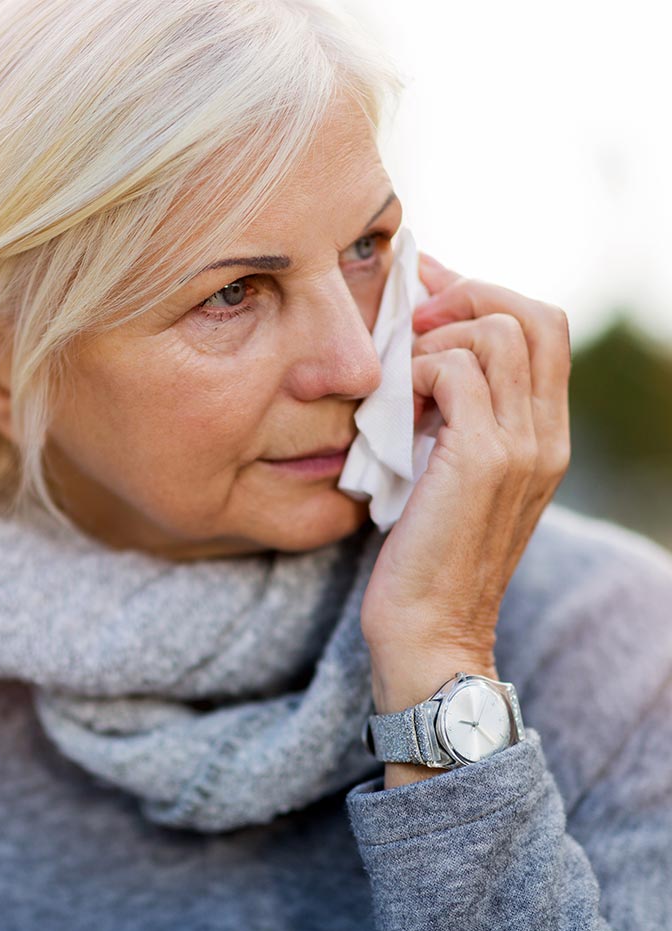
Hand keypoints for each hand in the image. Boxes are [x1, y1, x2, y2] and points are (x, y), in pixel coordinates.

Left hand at [360, 252, 572, 676]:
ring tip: (395, 380)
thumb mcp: (443, 477)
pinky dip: (414, 372)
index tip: (423, 290)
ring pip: (496, 333)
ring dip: (433, 339)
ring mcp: (522, 447)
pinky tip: (390, 411)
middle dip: (465, 296)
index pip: (543, 329)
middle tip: (408, 319)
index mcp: (543, 437)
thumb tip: (416, 356)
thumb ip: (449, 421)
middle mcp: (546, 436)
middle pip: (535, 314)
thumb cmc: (421, 561)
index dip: (483, 294)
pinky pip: (454, 372)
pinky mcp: (482, 460)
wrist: (428, 635)